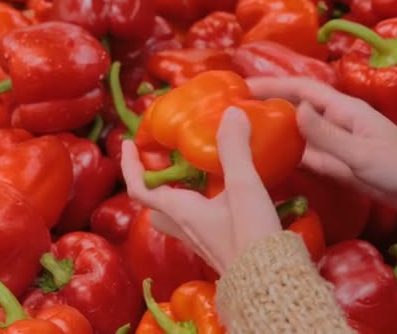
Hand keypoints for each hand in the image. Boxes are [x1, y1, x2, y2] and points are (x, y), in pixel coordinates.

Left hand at [121, 107, 281, 272]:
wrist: (268, 283)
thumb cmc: (249, 237)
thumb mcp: (242, 187)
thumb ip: (235, 149)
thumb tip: (232, 113)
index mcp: (181, 211)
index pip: (139, 189)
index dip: (129, 166)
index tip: (127, 145)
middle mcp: (185, 227)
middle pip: (155, 207)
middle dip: (152, 184)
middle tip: (162, 164)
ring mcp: (201, 240)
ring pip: (177, 216)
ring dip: (177, 195)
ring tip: (194, 174)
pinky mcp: (219, 246)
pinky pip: (199, 223)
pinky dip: (202, 205)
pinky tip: (224, 195)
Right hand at [247, 77, 396, 215]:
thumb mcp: (362, 152)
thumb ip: (327, 134)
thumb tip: (296, 109)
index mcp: (345, 111)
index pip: (303, 90)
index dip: (274, 85)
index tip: (245, 87)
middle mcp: (337, 123)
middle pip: (297, 108)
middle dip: (269, 105)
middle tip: (237, 110)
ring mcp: (337, 144)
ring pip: (299, 133)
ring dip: (276, 130)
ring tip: (246, 132)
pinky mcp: (338, 165)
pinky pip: (307, 156)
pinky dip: (289, 154)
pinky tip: (271, 158)